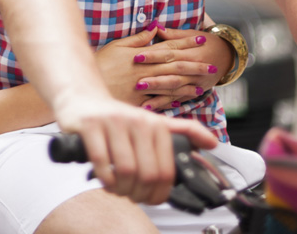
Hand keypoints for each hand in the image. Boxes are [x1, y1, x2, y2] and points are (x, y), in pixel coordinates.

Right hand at [56, 92, 218, 204]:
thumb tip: (214, 143)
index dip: (159, 193)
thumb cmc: (118, 117)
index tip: (152, 199)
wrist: (83, 98)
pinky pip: (101, 162)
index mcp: (155, 124)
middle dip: (140, 194)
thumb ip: (184, 131)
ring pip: (125, 170)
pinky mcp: (90, 125)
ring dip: (121, 189)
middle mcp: (137, 121)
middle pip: (146, 174)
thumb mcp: (153, 121)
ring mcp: (113, 122)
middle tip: (133, 196)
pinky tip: (105, 180)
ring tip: (118, 189)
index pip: (166, 170)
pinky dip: (105, 179)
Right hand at [94, 26, 230, 109]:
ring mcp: (142, 87)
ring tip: (204, 84)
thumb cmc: (99, 64)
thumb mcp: (117, 46)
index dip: (186, 43)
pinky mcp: (138, 102)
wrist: (84, 87)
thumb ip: (138, 39)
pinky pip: (160, 100)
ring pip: (170, 84)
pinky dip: (174, 99)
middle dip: (194, 65)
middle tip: (212, 66)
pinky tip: (185, 99)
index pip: (168, 47)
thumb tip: (154, 28)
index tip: (202, 39)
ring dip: (189, 83)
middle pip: (174, 66)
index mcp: (141, 55)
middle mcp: (145, 71)